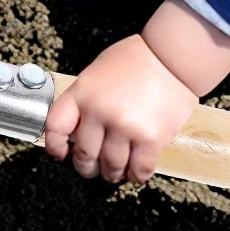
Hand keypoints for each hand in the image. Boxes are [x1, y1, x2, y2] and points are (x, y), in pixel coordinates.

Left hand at [43, 35, 200, 183]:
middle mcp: (100, 112)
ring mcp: (126, 127)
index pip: (56, 128)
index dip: (55, 146)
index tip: (62, 154)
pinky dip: (136, 175)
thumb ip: (86, 99)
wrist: (174, 55)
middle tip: (95, 168)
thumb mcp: (98, 71)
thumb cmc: (138, 59)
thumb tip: (79, 129)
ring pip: (112, 167)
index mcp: (83, 93)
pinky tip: (137, 172)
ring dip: (114, 173)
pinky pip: (139, 169)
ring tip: (118, 171)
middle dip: (88, 167)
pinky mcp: (152, 138)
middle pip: (85, 155)